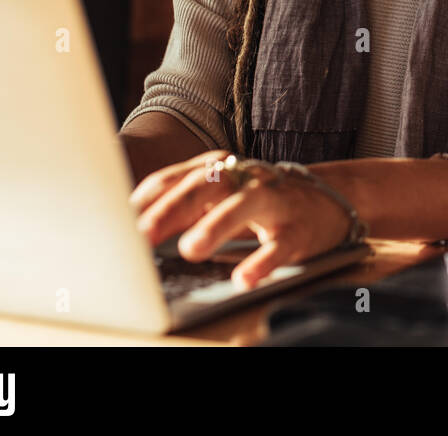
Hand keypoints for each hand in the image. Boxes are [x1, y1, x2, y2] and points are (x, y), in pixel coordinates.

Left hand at [129, 150, 355, 288]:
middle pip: (205, 185)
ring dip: (216, 226)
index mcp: (221, 171)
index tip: (119, 221)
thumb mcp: (219, 198)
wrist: (328, 200)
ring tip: (191, 249)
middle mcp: (245, 179)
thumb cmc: (260, 203)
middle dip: (171, 208)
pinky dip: (261, 262)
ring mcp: (274, 202)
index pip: (177, 177)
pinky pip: (279, 246)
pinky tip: (243, 277)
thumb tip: (132, 228)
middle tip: (143, 235)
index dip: (147, 199)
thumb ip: (180, 208)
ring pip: (244, 206)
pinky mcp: (298, 230)